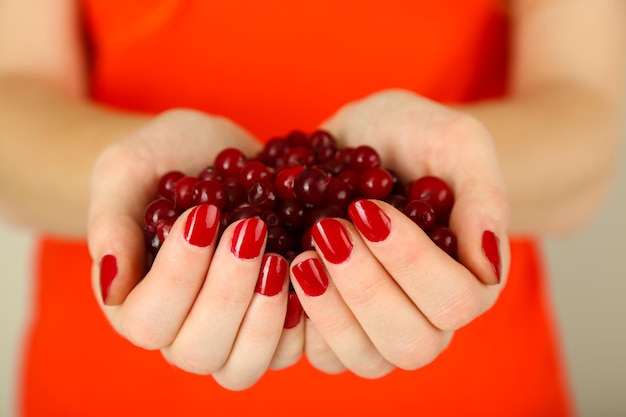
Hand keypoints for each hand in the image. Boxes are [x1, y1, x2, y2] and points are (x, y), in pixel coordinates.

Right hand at [87, 109, 302, 388]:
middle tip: (250, 230)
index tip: (203, 215)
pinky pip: (289, 349)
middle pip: (199, 351)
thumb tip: (111, 286)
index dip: (178, 276)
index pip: (148, 321)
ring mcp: (228, 334)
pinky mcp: (269, 323)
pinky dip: (304, 318)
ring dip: (266, 316)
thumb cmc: (161, 160)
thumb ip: (111, 225)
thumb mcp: (126, 172)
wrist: (210, 153)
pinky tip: (309, 269)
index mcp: (133, 303)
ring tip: (281, 257)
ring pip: (243, 365)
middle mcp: (178, 330)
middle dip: (228, 293)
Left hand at [289, 90, 509, 376]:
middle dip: (366, 290)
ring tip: (303, 256)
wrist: (366, 138)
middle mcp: (430, 317)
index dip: (410, 263)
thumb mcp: (457, 144)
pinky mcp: (337, 325)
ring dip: (330, 311)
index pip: (454, 301)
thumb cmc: (417, 138)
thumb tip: (489, 265)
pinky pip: (318, 351)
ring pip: (363, 359)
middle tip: (328, 231)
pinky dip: (296, 318)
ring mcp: (381, 328)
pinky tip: (282, 268)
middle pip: (410, 345)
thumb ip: (483, 198)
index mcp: (471, 280)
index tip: (367, 209)